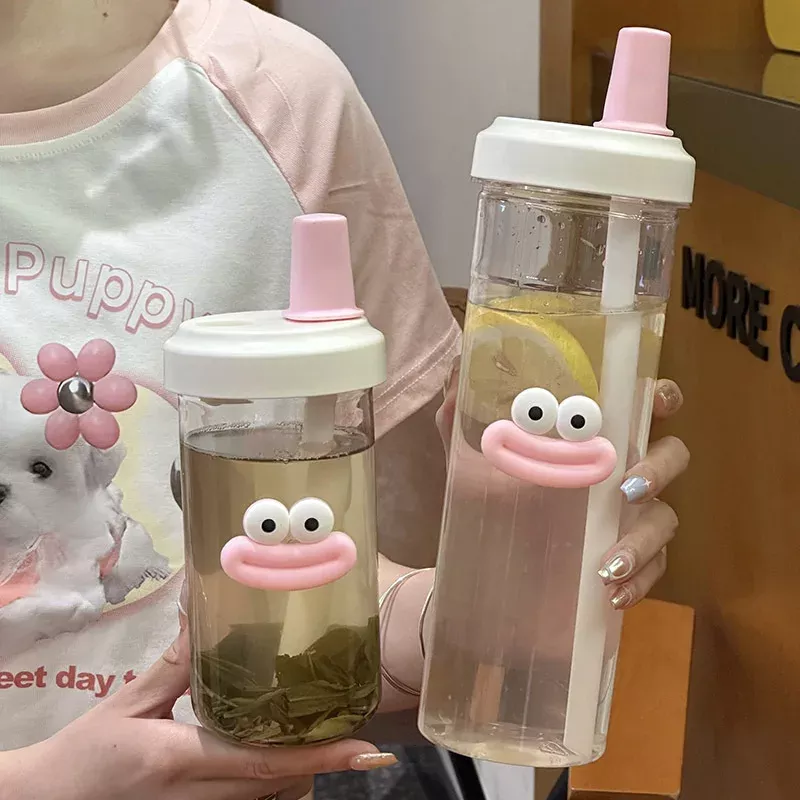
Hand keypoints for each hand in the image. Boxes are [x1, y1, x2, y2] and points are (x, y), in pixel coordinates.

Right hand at [4, 630, 394, 799]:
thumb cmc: (83, 754)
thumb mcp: (127, 703)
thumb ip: (174, 665)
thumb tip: (203, 613)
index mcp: (180, 759)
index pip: (263, 761)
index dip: (320, 757)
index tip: (366, 751)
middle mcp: (198, 797)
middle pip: (278, 785)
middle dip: (319, 762)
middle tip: (351, 729)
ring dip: (298, 774)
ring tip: (323, 738)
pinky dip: (273, 785)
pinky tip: (278, 756)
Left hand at [437, 368, 688, 609]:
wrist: (482, 570)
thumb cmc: (487, 505)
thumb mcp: (470, 462)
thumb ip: (461, 418)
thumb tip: (457, 368)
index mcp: (591, 439)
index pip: (640, 406)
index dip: (661, 397)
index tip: (657, 402)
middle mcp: (619, 471)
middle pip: (671, 456)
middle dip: (659, 469)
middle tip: (626, 489)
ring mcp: (628, 518)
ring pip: (665, 519)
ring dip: (642, 541)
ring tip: (607, 564)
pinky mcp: (629, 561)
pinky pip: (653, 570)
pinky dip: (638, 582)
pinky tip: (611, 594)